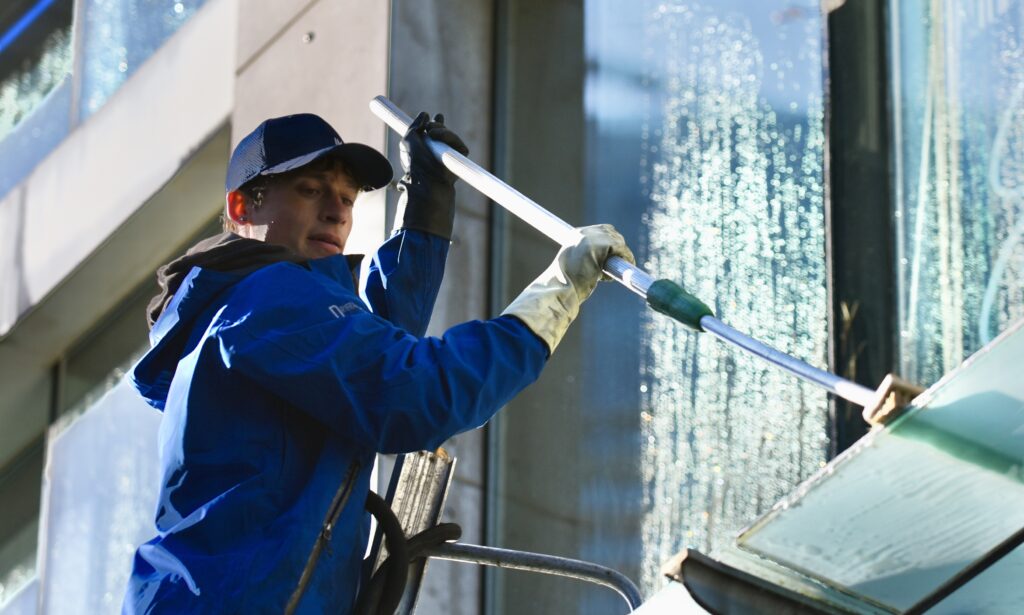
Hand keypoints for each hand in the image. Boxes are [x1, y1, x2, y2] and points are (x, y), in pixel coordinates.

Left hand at [397, 112, 468, 239]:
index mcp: (426, 149)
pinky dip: (450, 137)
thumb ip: (415, 125)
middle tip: (429, 128)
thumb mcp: (408, 140)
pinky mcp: (460, 158)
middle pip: (443, 131)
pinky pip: (459, 143)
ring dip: (441, 130)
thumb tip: (425, 114)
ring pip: (450, 135)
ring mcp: (450, 155)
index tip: (434, 116)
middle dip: (437, 125)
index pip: (433, 134)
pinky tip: (439, 137)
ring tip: (432, 134)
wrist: (425, 178)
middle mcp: (439, 152)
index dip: (435, 124)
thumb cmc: (414, 163)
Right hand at [557, 224, 635, 302]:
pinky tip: (622, 268)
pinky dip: (626, 257)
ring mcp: (591, 238)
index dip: (610, 241)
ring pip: (617, 240)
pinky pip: (621, 248)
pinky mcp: (599, 246)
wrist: (560, 289)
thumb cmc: (566, 283)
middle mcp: (583, 232)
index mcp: (575, 234)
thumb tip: (605, 260)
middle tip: (618, 263)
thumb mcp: (575, 264)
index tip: (613, 255)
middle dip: (618, 247)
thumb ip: (587, 256)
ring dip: (622, 254)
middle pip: (611, 232)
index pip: (601, 230)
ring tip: (617, 269)